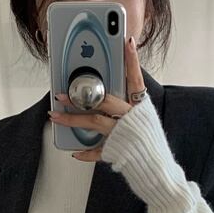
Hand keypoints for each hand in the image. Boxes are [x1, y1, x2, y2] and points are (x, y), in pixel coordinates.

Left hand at [49, 35, 144, 161]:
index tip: (127, 42)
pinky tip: (75, 152)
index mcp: (139, 108)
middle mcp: (131, 117)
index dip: (132, 60)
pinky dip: (86, 152)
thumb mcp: (143, 120)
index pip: (135, 79)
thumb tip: (105, 98)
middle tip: (61, 93)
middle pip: (104, 100)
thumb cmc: (150, 144)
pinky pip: (97, 150)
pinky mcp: (117, 150)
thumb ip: (127, 107)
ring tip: (55, 116)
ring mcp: (122, 133)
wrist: (158, 170)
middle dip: (81, 94)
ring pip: (93, 121)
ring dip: (72, 119)